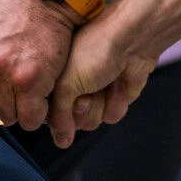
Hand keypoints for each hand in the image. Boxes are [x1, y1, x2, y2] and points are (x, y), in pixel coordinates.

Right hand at [57, 13, 163, 139]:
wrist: (132, 40)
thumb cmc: (95, 50)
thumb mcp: (64, 84)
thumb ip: (58, 115)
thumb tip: (61, 140)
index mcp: (54, 80)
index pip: (49, 115)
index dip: (59, 113)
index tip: (66, 98)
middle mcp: (73, 88)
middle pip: (72, 122)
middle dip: (83, 109)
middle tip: (87, 90)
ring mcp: (95, 93)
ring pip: (93, 122)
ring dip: (101, 104)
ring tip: (105, 81)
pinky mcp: (115, 97)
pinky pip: (112, 116)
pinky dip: (116, 101)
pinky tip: (118, 83)